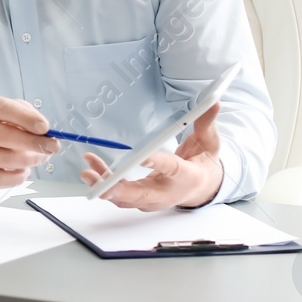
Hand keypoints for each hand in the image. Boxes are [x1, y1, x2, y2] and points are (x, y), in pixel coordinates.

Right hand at [0, 95, 59, 187]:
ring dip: (30, 160)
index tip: (45, 128)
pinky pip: (0, 179)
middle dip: (34, 143)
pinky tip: (24, 170)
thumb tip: (45, 133)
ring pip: (7, 159)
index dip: (27, 119)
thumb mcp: (9, 109)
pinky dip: (18, 177)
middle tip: (52, 147)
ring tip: (39, 158)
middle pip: (6, 137)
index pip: (5, 109)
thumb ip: (27, 115)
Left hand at [80, 103, 224, 210]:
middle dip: (119, 189)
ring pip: (125, 197)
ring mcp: (152, 199)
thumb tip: (213, 102)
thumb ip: (206, 123)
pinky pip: (119, 195)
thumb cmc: (203, 163)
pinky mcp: (140, 199)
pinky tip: (92, 169)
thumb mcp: (210, 142)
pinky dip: (105, 184)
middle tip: (101, 182)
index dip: (158, 163)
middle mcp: (167, 192)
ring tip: (88, 173)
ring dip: (105, 187)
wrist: (203, 188)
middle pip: (141, 195)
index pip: (172, 169)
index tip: (143, 156)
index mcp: (187, 176)